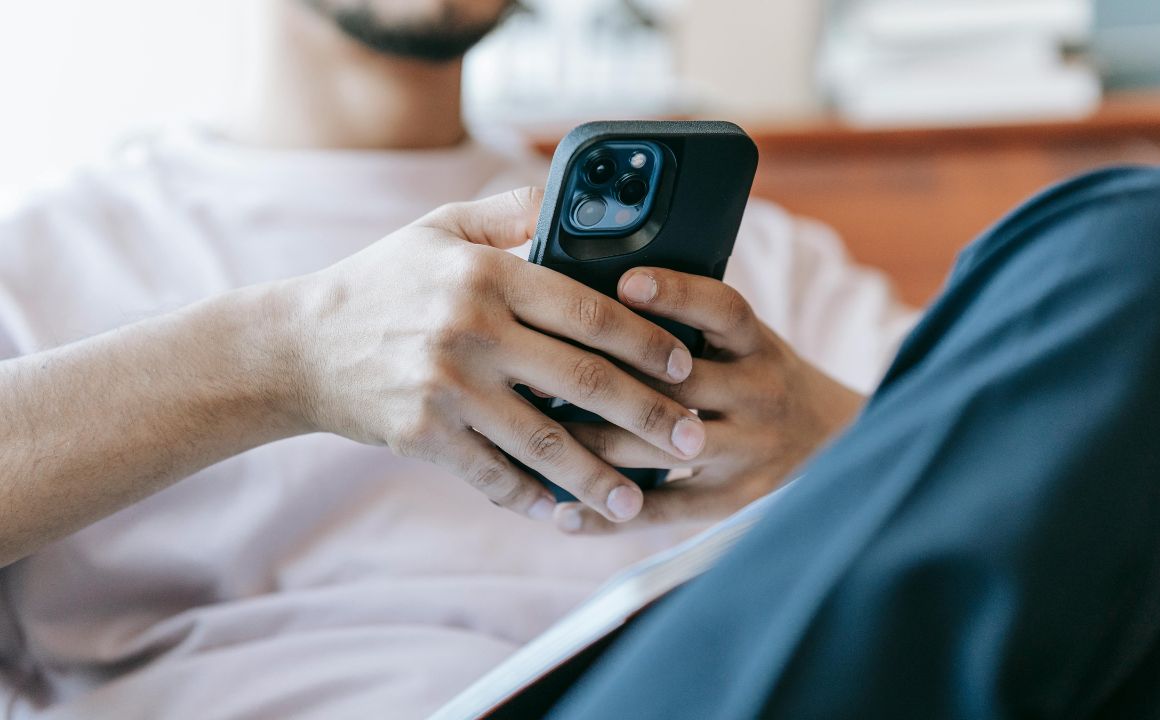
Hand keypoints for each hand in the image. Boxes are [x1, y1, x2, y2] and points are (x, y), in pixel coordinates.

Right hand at [284, 189, 707, 523]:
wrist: (297, 346)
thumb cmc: (381, 281)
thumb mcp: (440, 228)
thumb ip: (511, 210)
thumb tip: (575, 198)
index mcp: (488, 273)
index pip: (590, 310)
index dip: (648, 341)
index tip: (686, 365)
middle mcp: (472, 329)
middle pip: (584, 381)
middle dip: (650, 416)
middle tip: (695, 440)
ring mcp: (447, 387)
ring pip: (545, 441)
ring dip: (601, 477)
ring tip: (640, 502)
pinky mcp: (423, 436)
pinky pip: (493, 476)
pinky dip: (534, 500)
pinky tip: (568, 516)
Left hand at [555, 268, 864, 533]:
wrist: (837, 443)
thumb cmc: (763, 379)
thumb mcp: (748, 342)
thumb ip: (694, 324)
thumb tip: (602, 291)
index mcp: (760, 346)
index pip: (723, 310)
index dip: (676, 293)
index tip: (623, 284)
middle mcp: (760, 396)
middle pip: (676, 386)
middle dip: (603, 380)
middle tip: (536, 371)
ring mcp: (749, 452)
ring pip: (658, 450)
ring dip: (590, 445)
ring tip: (532, 436)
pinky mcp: (734, 502)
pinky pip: (663, 511)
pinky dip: (608, 515)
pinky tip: (561, 513)